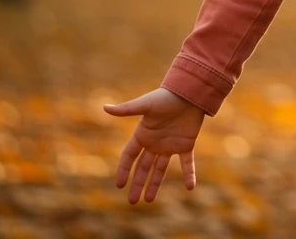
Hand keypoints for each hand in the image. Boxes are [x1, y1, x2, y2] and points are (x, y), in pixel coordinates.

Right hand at [103, 88, 205, 204]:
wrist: (189, 93)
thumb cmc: (166, 97)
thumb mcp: (145, 105)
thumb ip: (127, 110)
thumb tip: (105, 107)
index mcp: (143, 134)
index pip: (129, 156)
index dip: (123, 170)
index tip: (119, 185)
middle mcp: (154, 143)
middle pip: (143, 167)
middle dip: (137, 184)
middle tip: (132, 202)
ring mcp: (170, 145)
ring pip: (160, 169)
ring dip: (155, 184)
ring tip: (148, 200)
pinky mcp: (186, 145)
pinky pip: (187, 163)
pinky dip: (189, 174)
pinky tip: (190, 187)